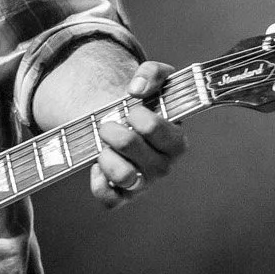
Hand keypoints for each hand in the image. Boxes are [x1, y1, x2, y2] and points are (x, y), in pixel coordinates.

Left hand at [89, 61, 187, 208]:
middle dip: (112, 129)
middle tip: (108, 123)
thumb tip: (136, 89)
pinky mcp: (124, 197)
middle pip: (131, 146)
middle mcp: (164, 166)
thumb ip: (152, 73)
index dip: (136, 114)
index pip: (154, 127)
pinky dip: (99, 183)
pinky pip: (110, 200)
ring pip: (123, 176)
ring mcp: (144, 184)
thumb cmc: (145, 103)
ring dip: (105, 155)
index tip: (132, 109)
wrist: (125, 121)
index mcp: (176, 141)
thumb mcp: (155, 78)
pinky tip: (97, 166)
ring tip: (103, 146)